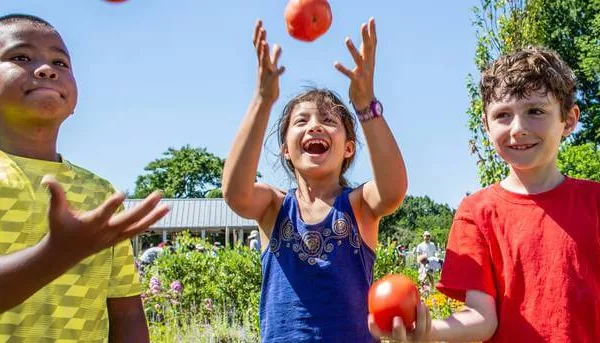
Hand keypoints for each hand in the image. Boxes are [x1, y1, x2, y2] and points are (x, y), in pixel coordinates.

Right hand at [42, 175, 169, 260]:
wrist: (64, 254)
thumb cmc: (60, 229)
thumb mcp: (55, 212)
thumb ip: (55, 195)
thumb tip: (47, 178)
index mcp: (91, 223)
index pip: (104, 213)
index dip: (113, 204)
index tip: (123, 192)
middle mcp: (106, 232)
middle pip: (129, 220)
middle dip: (145, 208)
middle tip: (159, 194)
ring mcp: (114, 237)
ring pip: (137, 227)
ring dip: (153, 217)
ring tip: (168, 206)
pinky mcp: (118, 240)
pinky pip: (137, 231)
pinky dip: (149, 223)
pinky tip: (161, 214)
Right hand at [253, 20, 284, 103]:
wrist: (264, 99)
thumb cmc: (268, 82)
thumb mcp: (272, 67)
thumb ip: (275, 55)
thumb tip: (277, 44)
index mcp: (262, 61)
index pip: (258, 44)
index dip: (258, 33)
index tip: (259, 22)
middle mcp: (262, 65)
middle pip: (260, 49)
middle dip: (261, 38)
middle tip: (262, 27)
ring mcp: (266, 73)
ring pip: (264, 61)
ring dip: (265, 52)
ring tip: (266, 42)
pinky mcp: (271, 81)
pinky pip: (275, 75)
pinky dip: (279, 71)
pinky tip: (284, 67)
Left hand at [334, 17, 376, 110]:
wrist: (366, 100)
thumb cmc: (364, 82)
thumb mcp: (365, 66)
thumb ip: (364, 53)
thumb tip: (364, 41)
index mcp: (370, 60)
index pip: (372, 43)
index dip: (372, 32)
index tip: (371, 20)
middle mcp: (368, 65)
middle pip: (368, 48)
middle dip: (366, 36)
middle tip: (363, 24)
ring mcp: (363, 73)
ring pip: (358, 59)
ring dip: (352, 49)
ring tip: (346, 39)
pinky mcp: (357, 81)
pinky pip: (349, 74)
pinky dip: (342, 69)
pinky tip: (335, 63)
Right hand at [368, 302, 432, 341]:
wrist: (423, 331)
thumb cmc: (404, 316)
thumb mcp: (395, 310)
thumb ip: (388, 302)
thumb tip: (380, 284)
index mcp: (392, 335)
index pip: (380, 334)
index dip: (373, 328)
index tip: (371, 316)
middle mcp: (404, 339)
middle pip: (399, 338)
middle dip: (397, 330)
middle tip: (397, 319)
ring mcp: (416, 339)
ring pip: (419, 330)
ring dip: (420, 317)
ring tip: (419, 304)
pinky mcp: (427, 336)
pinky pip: (428, 325)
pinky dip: (425, 314)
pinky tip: (423, 304)